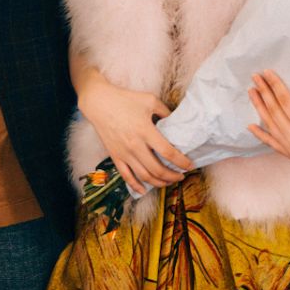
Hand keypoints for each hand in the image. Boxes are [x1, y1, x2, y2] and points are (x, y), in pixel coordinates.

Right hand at [78, 73, 193, 194]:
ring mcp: (124, 153)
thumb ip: (165, 111)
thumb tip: (176, 122)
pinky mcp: (115, 156)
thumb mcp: (149, 100)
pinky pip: (127, 176)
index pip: (168, 152)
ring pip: (144, 176)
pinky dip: (136, 186)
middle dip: (172, 176)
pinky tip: (144, 190)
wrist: (99, 103)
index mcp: (145, 130)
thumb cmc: (125, 99)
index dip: (181, 161)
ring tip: (168, 182)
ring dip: (159, 182)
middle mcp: (135, 145)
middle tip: (181, 176)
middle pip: (157, 169)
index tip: (190, 165)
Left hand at [247, 64, 289, 166]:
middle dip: (264, 92)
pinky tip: (250, 126)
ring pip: (270, 125)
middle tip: (255, 77)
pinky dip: (260, 135)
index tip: (266, 73)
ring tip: (252, 92)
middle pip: (275, 111)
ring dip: (259, 108)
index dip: (275, 85)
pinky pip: (271, 143)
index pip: (285, 101)